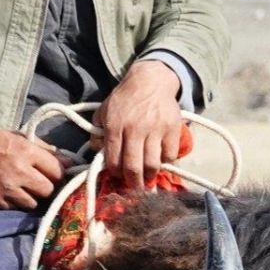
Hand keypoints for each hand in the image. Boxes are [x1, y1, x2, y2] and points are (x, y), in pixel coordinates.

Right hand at [0, 114, 64, 208]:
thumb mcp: (22, 137)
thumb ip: (46, 150)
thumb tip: (68, 163)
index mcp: (27, 152)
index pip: (57, 171)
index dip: (59, 174)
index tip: (56, 175)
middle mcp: (19, 171)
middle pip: (48, 190)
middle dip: (47, 187)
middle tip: (41, 183)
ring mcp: (6, 188)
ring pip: (34, 203)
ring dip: (33, 197)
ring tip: (26, 189)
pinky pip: (15, 208)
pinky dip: (16, 203)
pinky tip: (11, 193)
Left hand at [94, 59, 184, 189]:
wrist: (150, 81)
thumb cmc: (124, 99)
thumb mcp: (104, 111)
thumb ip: (97, 133)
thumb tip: (97, 154)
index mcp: (115, 126)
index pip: (113, 160)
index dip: (115, 174)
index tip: (118, 177)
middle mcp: (135, 128)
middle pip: (133, 167)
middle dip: (133, 184)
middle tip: (134, 189)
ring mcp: (155, 129)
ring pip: (152, 165)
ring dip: (149, 177)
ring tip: (147, 179)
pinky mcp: (172, 128)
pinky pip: (170, 155)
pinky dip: (165, 162)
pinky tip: (160, 160)